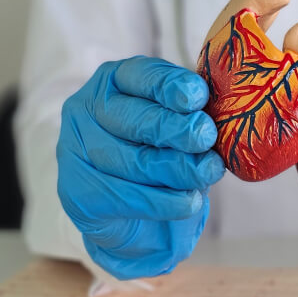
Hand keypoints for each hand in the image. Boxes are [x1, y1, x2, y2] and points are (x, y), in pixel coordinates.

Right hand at [56, 56, 224, 278]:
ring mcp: (76, 151)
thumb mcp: (178, 125)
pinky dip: (168, 201)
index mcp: (114, 80)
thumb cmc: (162, 156)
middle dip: (180, 131)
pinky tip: (191, 201)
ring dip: (182, 169)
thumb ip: (191, 114)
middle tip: (207, 138)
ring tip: (209, 172)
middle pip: (139, 120)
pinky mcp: (79, 194)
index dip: (172, 87)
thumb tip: (220, 113)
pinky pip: (131, 197)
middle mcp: (87, 109)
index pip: (143, 75)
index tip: (198, 98)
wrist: (137, 221)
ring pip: (137, 161)